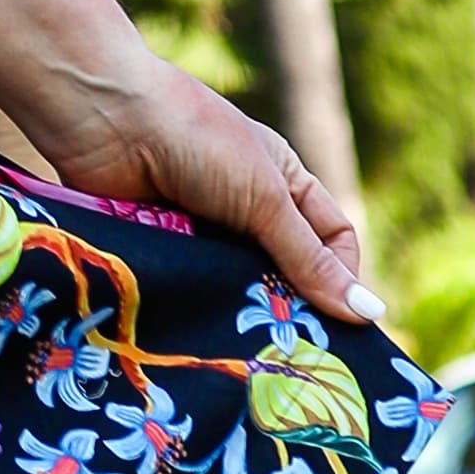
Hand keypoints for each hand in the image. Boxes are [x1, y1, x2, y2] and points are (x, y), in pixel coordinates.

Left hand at [8, 51, 380, 323]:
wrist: (103, 114)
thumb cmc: (194, 138)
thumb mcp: (264, 198)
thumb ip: (308, 259)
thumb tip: (371, 311)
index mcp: (282, 179)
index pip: (332, 239)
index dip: (342, 277)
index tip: (343, 325)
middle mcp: (245, 205)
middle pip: (283, 271)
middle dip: (290, 307)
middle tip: (300, 359)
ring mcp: (201, 227)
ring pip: (234, 286)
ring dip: (241, 312)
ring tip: (253, 355)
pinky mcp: (162, 246)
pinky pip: (191, 288)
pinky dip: (198, 307)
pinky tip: (207, 336)